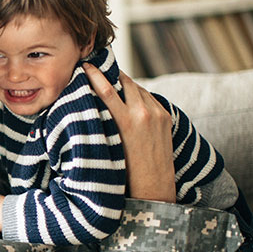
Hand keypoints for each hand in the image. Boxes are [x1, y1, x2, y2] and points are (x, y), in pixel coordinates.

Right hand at [84, 64, 175, 202]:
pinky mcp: (166, 117)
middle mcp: (143, 114)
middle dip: (112, 74)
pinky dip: (138, 94)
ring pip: (138, 88)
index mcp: (125, 122)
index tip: (86, 65)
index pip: (106, 89)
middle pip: (125, 82)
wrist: (153, 187)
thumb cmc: (124, 170)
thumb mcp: (109, 143)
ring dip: (125, 83)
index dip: (94, 74)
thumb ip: (104, 120)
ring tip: (114, 81)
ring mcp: (157, 114)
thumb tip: (94, 101)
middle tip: (100, 68)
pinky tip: (130, 97)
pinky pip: (149, 97)